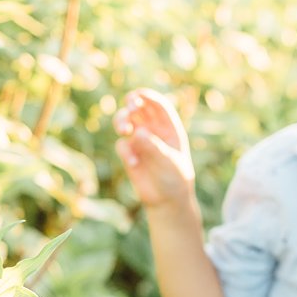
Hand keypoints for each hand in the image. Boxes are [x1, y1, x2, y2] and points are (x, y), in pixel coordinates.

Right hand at [114, 89, 196, 210]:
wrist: (167, 200)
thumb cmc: (175, 179)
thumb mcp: (169, 162)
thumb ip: (154, 147)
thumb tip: (137, 133)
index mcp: (169, 127)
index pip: (158, 105)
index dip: (148, 97)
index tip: (138, 96)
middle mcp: (153, 130)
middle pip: (138, 107)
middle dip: (131, 103)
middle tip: (130, 108)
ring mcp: (139, 140)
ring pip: (124, 120)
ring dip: (121, 121)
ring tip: (124, 130)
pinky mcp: (129, 152)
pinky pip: (121, 145)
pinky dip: (125, 152)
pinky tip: (135, 164)